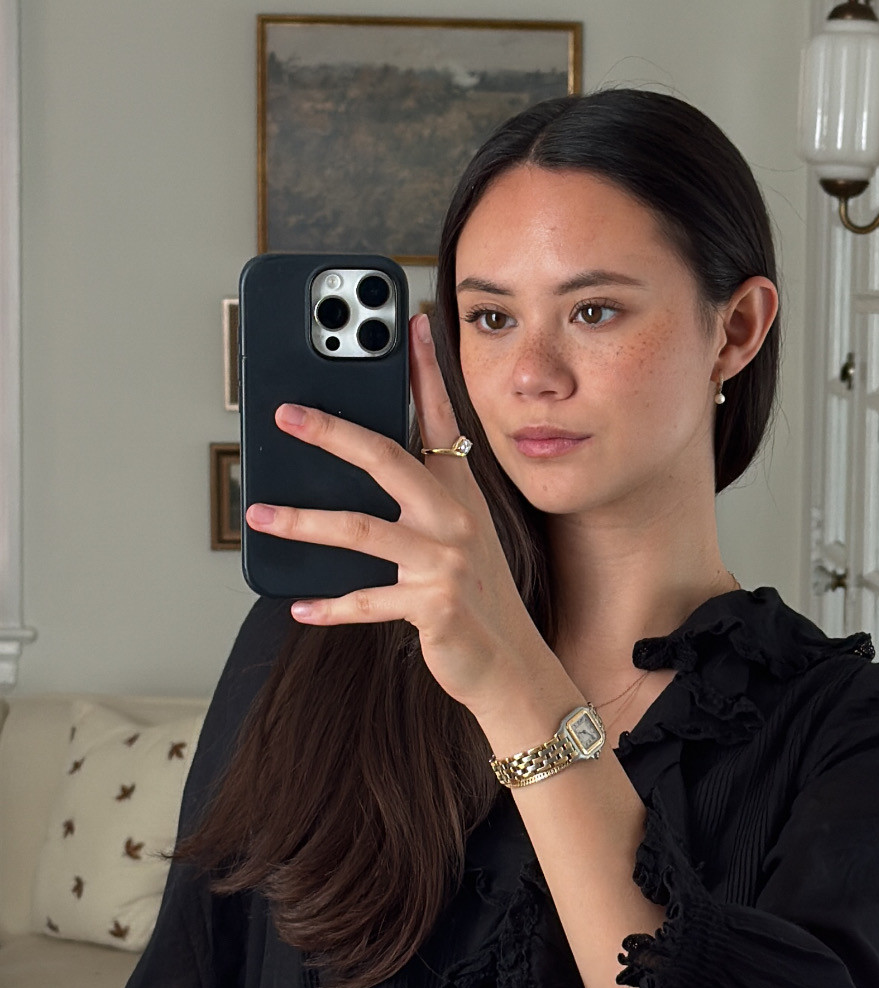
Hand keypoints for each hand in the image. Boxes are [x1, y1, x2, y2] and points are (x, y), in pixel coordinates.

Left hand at [244, 313, 554, 720]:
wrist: (510, 664)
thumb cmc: (472, 597)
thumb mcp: (455, 538)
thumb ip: (418, 500)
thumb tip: (351, 468)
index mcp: (459, 491)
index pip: (440, 418)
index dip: (426, 369)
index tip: (410, 322)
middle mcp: (455, 519)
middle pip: (387, 459)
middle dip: (332, 432)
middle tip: (287, 414)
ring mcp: (446, 562)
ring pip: (362, 529)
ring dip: (303, 522)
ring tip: (259, 514)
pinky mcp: (433, 608)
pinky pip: (367, 601)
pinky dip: (330, 606)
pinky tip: (299, 605)